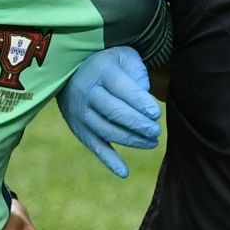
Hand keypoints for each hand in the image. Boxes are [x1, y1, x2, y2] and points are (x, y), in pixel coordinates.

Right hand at [57, 46, 161, 177]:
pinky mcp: (77, 127)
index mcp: (100, 70)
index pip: (121, 88)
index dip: (139, 102)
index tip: (156, 114)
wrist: (73, 70)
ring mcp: (78, 111)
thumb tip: (146, 98)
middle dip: (137, 123)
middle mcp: (85, 91)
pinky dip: (108, 160)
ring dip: (130, 140)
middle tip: (156, 131)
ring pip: (105, 130)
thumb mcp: (124, 57)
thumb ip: (138, 73)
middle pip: (113, 111)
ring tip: (151, 143)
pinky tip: (124, 172)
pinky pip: (93, 145)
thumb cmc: (110, 64)